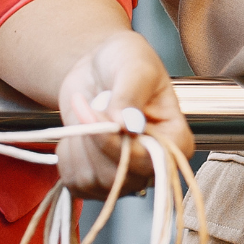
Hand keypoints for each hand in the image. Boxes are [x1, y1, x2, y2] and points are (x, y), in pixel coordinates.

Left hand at [55, 29, 193, 199]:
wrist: (95, 68)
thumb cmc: (124, 61)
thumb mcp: (133, 66)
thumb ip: (131, 94)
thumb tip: (128, 125)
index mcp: (175, 138)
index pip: (153, 162)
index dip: (121, 146)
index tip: (105, 118)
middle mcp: (152, 163)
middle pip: (119, 176)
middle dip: (94, 140)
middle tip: (89, 104)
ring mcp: (124, 175)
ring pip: (94, 180)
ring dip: (79, 144)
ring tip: (88, 113)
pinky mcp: (96, 178)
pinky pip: (75, 182)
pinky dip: (68, 155)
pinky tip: (77, 131)